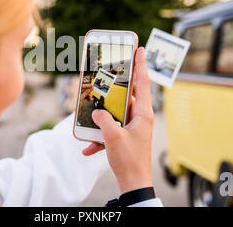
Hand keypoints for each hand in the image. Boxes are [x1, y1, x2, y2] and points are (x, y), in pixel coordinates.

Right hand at [82, 47, 153, 193]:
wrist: (133, 183)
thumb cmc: (128, 160)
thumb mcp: (112, 137)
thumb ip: (103, 120)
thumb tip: (96, 112)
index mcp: (143, 114)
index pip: (143, 83)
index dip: (141, 65)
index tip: (140, 49)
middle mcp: (140, 117)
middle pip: (127, 95)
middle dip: (114, 88)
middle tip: (107, 73)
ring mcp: (133, 126)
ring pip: (115, 112)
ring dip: (102, 115)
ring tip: (91, 112)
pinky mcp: (125, 136)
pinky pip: (110, 130)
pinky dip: (99, 137)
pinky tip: (88, 147)